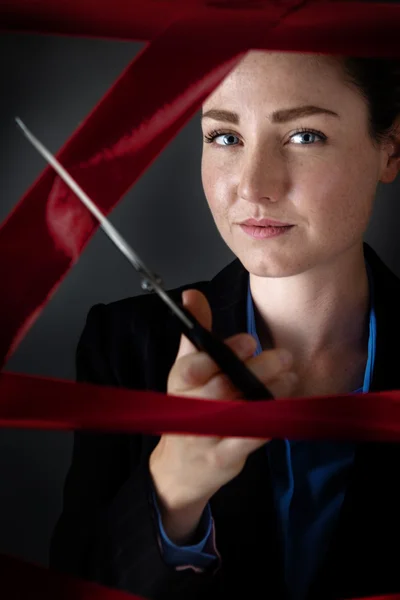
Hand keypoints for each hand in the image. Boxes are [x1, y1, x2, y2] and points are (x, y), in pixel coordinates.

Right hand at [149, 289, 296, 543]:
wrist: (181, 467)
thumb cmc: (187, 408)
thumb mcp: (185, 370)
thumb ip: (195, 334)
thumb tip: (191, 294)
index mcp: (179, 383)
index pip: (192, 367)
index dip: (221, 353)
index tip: (249, 342)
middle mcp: (188, 409)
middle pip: (221, 388)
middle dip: (256, 371)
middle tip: (285, 357)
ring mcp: (204, 436)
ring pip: (237, 413)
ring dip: (268, 394)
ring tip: (291, 379)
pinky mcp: (222, 458)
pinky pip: (247, 440)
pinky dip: (266, 424)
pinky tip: (283, 410)